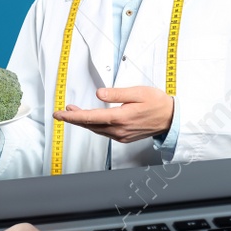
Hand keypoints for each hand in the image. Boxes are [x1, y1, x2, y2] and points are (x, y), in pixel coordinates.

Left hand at [53, 85, 173, 142]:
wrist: (171, 118)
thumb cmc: (157, 103)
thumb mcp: (138, 92)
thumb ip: (117, 93)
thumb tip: (99, 94)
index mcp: (121, 117)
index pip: (90, 117)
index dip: (72, 116)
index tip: (60, 114)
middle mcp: (119, 130)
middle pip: (90, 125)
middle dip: (74, 119)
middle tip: (61, 112)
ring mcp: (121, 136)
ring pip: (96, 130)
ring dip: (83, 122)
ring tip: (73, 112)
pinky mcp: (124, 138)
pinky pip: (104, 133)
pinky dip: (94, 126)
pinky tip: (92, 119)